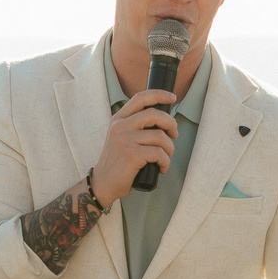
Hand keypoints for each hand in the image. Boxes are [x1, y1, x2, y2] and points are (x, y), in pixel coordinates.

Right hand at [93, 89, 177, 203]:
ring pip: (160, 136)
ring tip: (165, 158)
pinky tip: (161, 168)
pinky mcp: (131, 154)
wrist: (103, 183)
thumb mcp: (121, 138)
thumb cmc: (117, 163)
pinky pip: (159, 153)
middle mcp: (120, 126)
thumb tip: (164, 121)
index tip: (172, 98)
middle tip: (174, 135)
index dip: (159, 95)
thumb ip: (135, 126)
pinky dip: (165, 162)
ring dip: (169, 149)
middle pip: (154, 114)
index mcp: (118, 119)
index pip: (140, 98)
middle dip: (171, 124)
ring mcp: (125, 140)